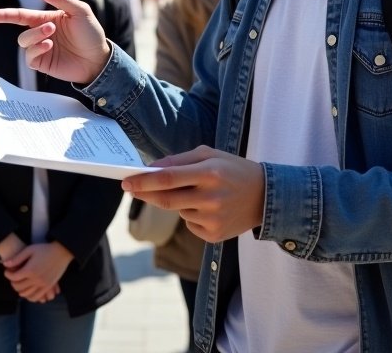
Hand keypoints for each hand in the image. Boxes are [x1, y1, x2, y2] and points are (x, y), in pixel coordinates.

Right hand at [0, 0, 110, 82]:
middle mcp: (41, 33)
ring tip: (52, 37)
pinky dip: (36, 50)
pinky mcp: (43, 63)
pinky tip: (49, 47)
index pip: (21, 15)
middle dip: (33, 27)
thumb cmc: (91, 33)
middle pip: (21, 29)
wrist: (99, 59)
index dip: (4, 15)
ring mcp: (42, 49)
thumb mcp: (79, 11)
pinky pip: (29, 57)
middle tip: (52, 27)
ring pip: (23, 42)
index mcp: (46, 18)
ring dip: (35, 37)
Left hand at [0, 241, 72, 302]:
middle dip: (12, 283)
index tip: (6, 271)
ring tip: (19, 283)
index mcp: (30, 270)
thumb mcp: (30, 250)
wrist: (61, 252)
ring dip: (20, 290)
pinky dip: (29, 297)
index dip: (8, 275)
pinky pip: (36, 297)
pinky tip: (27, 291)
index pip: (14, 277)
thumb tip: (4, 264)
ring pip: (26, 294)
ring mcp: (42, 285)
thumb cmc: (44, 249)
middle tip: (12, 277)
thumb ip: (17, 258)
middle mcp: (36, 279)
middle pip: (18, 287)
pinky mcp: (48, 287)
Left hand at [122, 146, 264, 243]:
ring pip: (178, 211)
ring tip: (198, 193)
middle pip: (166, 200)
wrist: (265, 197)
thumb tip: (151, 169)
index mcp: (210, 172)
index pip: (168, 178)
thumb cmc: (232, 169)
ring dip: (178, 201)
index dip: (144, 181)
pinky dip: (191, 215)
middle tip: (130, 188)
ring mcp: (213, 220)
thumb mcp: (210, 155)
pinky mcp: (215, 236)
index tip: (126, 181)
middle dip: (144, 194)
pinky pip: (190, 224)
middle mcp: (211, 198)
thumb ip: (180, 161)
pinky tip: (209, 208)